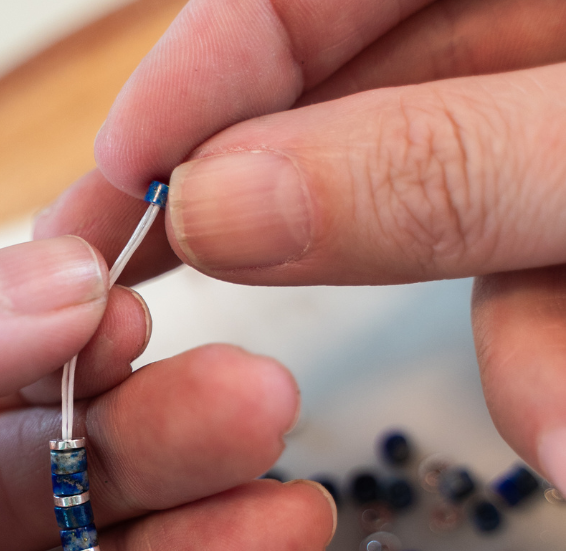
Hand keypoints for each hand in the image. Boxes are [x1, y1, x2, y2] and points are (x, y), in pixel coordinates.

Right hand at [35, 0, 565, 495]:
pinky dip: (534, 361)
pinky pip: (526, 285)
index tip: (110, 188)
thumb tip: (218, 207)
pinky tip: (556, 428)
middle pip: (352, 119)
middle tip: (161, 309)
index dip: (194, 85)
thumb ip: (429, 170)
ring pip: (441, 226)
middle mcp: (524, 41)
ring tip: (512, 419)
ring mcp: (547, 136)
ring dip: (469, 339)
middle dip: (282, 235)